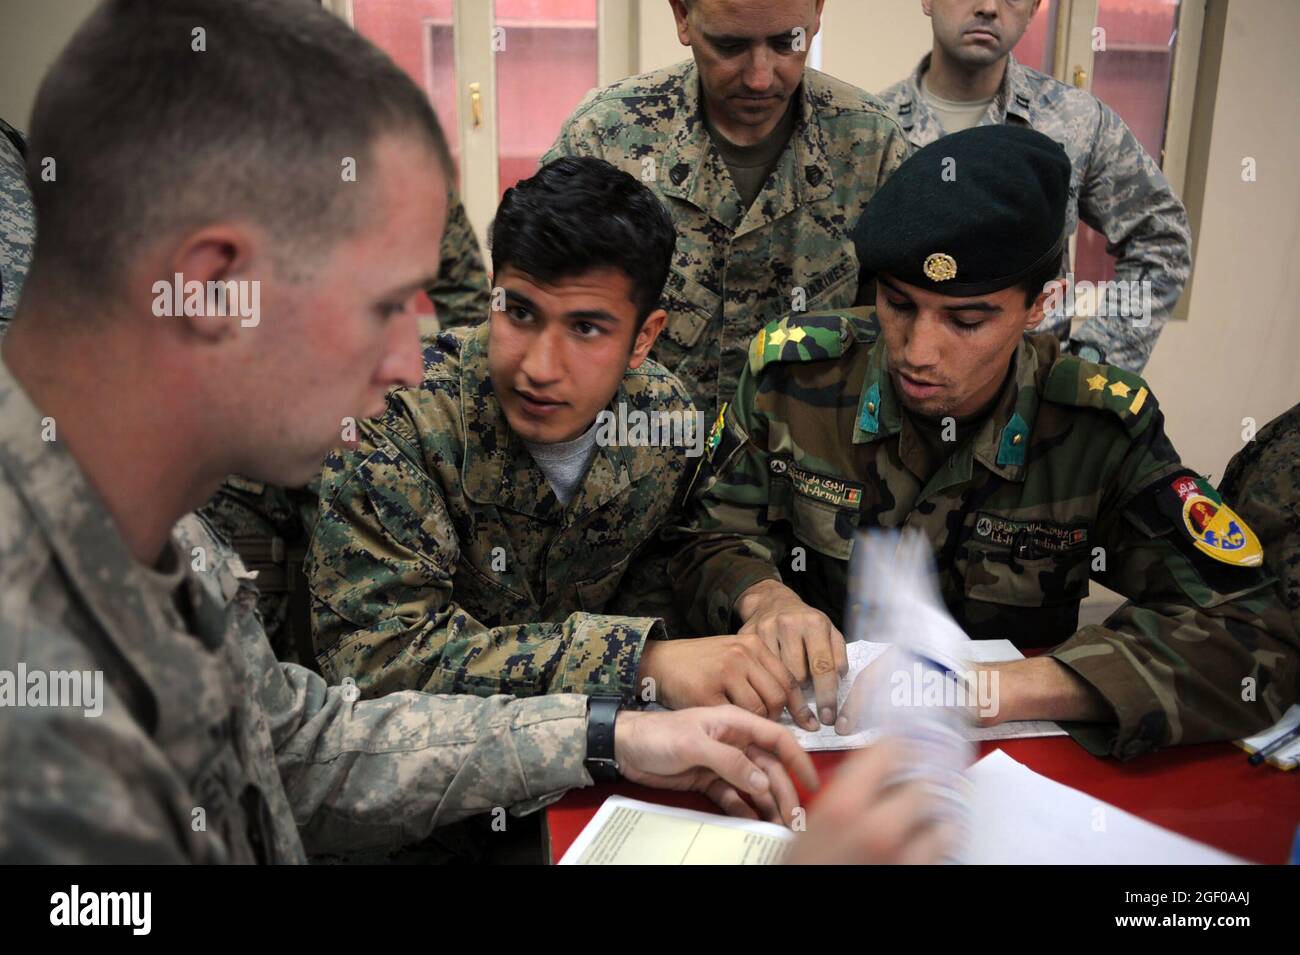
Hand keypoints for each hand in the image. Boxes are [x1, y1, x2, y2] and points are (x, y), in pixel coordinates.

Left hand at [613, 706, 819, 825]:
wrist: (625, 748)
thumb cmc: (657, 734)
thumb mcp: (694, 743)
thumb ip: (730, 762)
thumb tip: (762, 782)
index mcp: (735, 722)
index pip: (777, 739)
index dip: (798, 759)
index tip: (812, 782)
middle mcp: (734, 742)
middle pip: (770, 769)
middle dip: (784, 792)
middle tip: (794, 818)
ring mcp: (723, 763)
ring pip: (755, 786)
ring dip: (768, 805)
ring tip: (778, 826)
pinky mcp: (710, 781)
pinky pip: (735, 798)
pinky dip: (745, 810)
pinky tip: (753, 823)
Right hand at [637, 635, 817, 728]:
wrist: (658, 661)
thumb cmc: (699, 664)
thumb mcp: (733, 656)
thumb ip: (760, 672)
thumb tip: (792, 702)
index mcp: (752, 644)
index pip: (789, 678)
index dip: (800, 706)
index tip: (809, 724)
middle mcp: (741, 655)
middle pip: (777, 696)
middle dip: (777, 718)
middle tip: (765, 727)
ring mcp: (723, 672)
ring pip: (758, 710)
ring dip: (755, 726)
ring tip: (743, 728)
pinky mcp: (705, 693)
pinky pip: (732, 719)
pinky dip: (734, 728)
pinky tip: (726, 728)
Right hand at [735, 579, 847, 724]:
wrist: (771, 602)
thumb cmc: (806, 624)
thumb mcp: (829, 633)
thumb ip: (838, 656)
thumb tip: (836, 684)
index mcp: (814, 623)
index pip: (823, 667)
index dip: (827, 696)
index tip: (828, 718)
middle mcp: (789, 623)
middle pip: (797, 676)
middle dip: (804, 691)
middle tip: (805, 691)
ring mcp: (765, 629)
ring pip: (776, 676)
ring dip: (784, 687)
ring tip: (787, 682)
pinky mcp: (746, 636)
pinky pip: (757, 670)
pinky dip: (765, 680)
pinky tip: (769, 676)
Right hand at [783, 739, 953, 863]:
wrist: (804, 910)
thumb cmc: (802, 869)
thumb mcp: (812, 823)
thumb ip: (843, 792)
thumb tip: (872, 771)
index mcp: (844, 806)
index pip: (890, 751)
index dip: (899, 743)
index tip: (903, 742)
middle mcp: (879, 829)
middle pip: (922, 784)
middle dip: (917, 781)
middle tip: (911, 779)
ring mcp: (903, 858)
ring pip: (941, 818)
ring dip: (934, 812)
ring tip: (923, 812)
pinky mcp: (916, 875)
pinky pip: (943, 850)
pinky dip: (940, 840)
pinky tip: (928, 838)